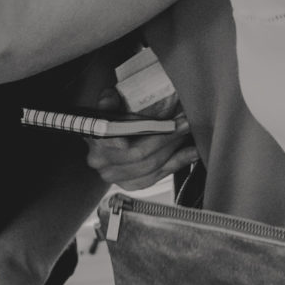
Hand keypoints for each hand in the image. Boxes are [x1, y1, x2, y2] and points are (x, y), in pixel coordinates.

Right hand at [81, 91, 196, 190]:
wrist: (107, 138)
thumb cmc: (110, 119)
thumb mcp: (108, 104)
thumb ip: (109, 100)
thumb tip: (108, 100)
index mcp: (95, 140)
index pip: (120, 140)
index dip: (145, 135)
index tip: (169, 126)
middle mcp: (102, 162)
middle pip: (140, 154)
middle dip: (167, 138)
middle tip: (185, 123)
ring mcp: (116, 177)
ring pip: (152, 166)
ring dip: (175, 150)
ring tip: (188, 135)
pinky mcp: (132, 184)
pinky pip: (157, 176)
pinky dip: (177, 164)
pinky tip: (190, 154)